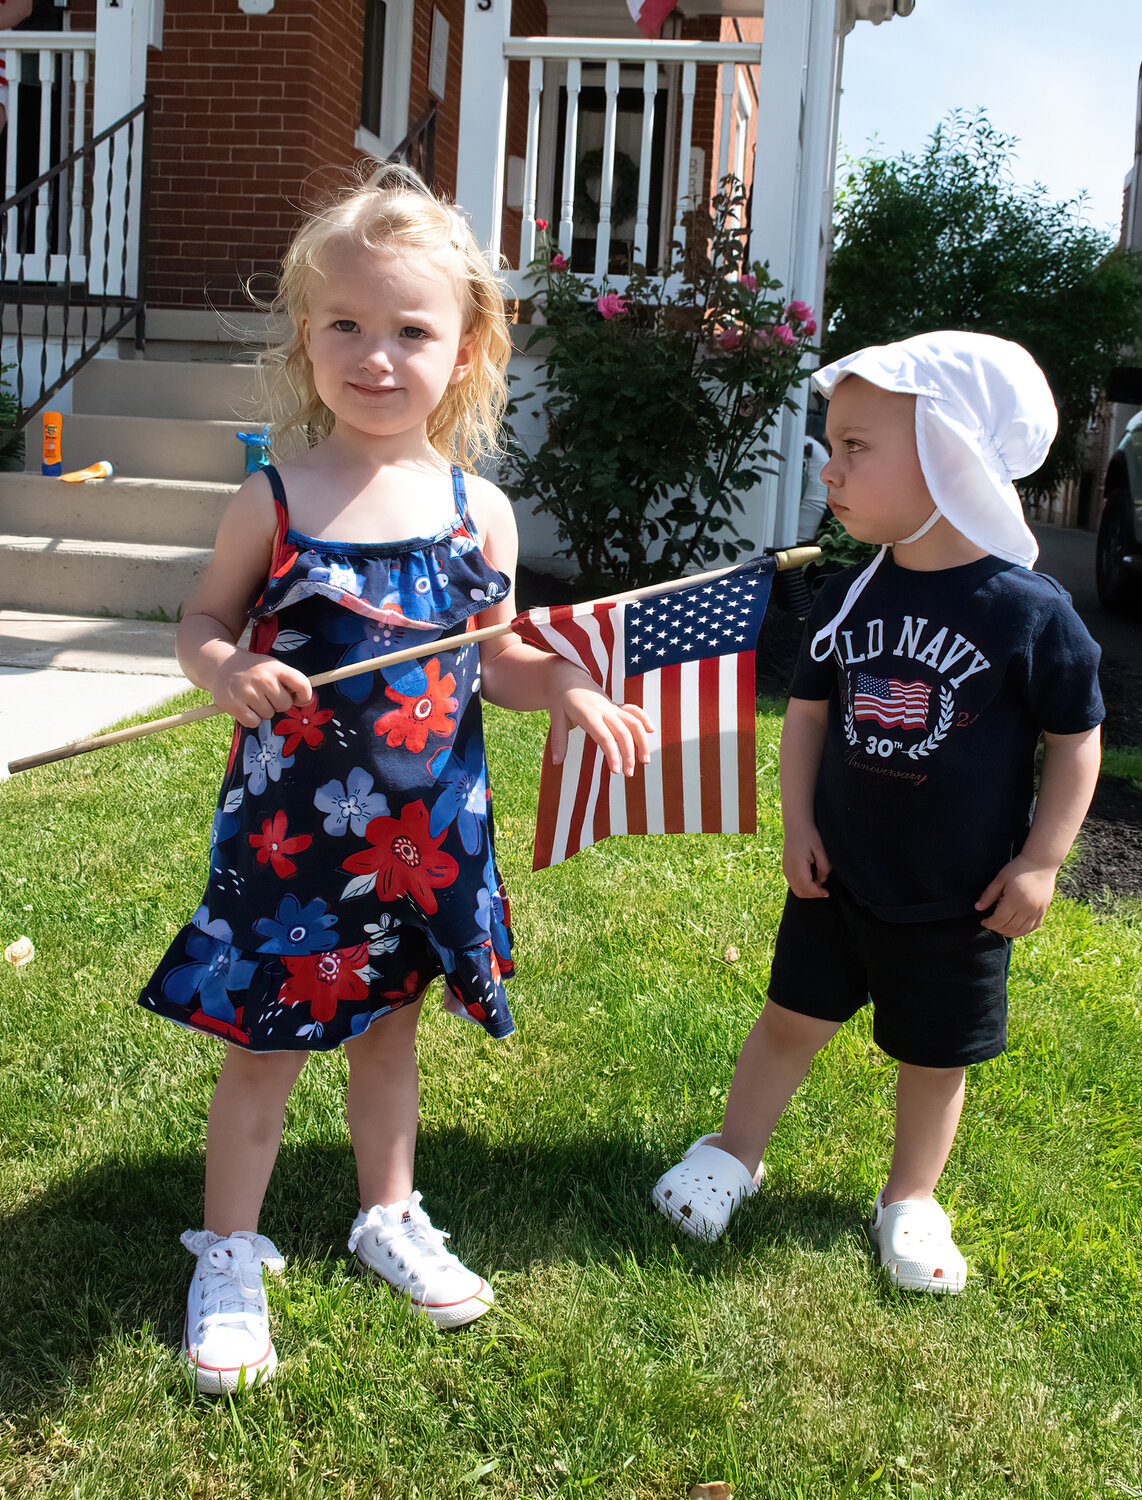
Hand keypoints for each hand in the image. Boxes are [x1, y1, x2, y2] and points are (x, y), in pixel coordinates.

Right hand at [209, 650, 312, 728]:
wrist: (221, 665)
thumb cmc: (254, 671)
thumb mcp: (273, 668)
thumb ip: (291, 682)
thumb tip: (308, 702)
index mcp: (276, 668)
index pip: (301, 684)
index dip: (305, 696)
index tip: (299, 699)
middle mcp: (262, 678)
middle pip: (285, 705)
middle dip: (278, 704)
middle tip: (266, 695)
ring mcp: (246, 691)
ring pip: (268, 715)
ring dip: (263, 711)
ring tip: (253, 697)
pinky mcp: (233, 704)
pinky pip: (253, 722)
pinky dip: (251, 718)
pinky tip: (244, 706)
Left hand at [548, 661, 654, 776]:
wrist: (567, 676)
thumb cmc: (560, 698)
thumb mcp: (556, 717)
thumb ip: (559, 740)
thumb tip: (556, 762)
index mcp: (589, 714)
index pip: (605, 737)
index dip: (613, 754)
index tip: (616, 771)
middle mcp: (604, 710)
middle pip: (623, 733)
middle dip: (629, 754)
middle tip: (628, 774)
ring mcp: (612, 707)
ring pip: (633, 722)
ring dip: (642, 741)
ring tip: (645, 761)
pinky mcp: (616, 705)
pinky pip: (633, 710)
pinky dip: (644, 718)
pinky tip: (651, 730)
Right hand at [782, 822, 830, 898]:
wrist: (796, 825)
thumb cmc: (809, 835)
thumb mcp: (821, 850)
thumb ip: (824, 867)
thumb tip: (822, 880)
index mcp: (797, 866)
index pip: (806, 888)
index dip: (817, 893)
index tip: (827, 893)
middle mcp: (788, 870)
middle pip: (800, 892)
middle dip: (813, 894)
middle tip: (823, 887)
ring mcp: (786, 870)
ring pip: (797, 890)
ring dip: (808, 890)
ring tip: (818, 878)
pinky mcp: (786, 869)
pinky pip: (794, 884)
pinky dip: (804, 886)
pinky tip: (812, 876)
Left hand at [975, 855, 1057, 936]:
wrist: (1041, 863)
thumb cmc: (1018, 868)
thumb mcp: (1000, 879)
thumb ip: (989, 894)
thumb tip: (977, 908)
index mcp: (1015, 900)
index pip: (1000, 920)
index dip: (989, 924)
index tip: (983, 922)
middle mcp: (1027, 908)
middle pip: (1010, 927)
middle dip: (997, 929)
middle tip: (991, 924)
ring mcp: (1037, 911)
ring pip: (1022, 930)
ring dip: (1009, 933)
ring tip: (1001, 928)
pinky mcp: (1043, 910)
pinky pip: (1033, 927)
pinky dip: (1023, 931)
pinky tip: (1015, 928)